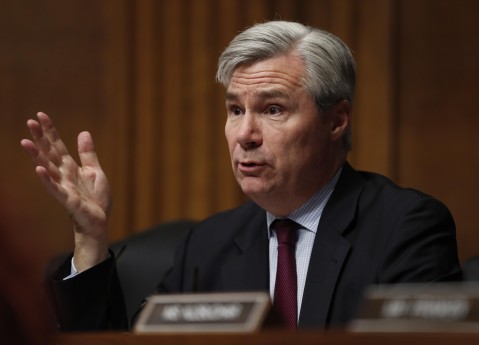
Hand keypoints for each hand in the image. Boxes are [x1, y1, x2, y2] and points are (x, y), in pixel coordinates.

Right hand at [21, 112, 110, 270]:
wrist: (99, 221)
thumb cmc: (95, 198)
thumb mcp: (95, 172)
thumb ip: (88, 154)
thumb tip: (83, 132)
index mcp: (71, 167)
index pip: (58, 146)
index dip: (50, 131)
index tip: (40, 115)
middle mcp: (64, 175)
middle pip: (49, 153)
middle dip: (40, 138)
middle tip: (29, 121)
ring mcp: (64, 186)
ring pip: (48, 168)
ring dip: (36, 156)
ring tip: (25, 142)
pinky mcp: (67, 199)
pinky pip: (55, 188)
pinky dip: (47, 179)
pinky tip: (38, 169)